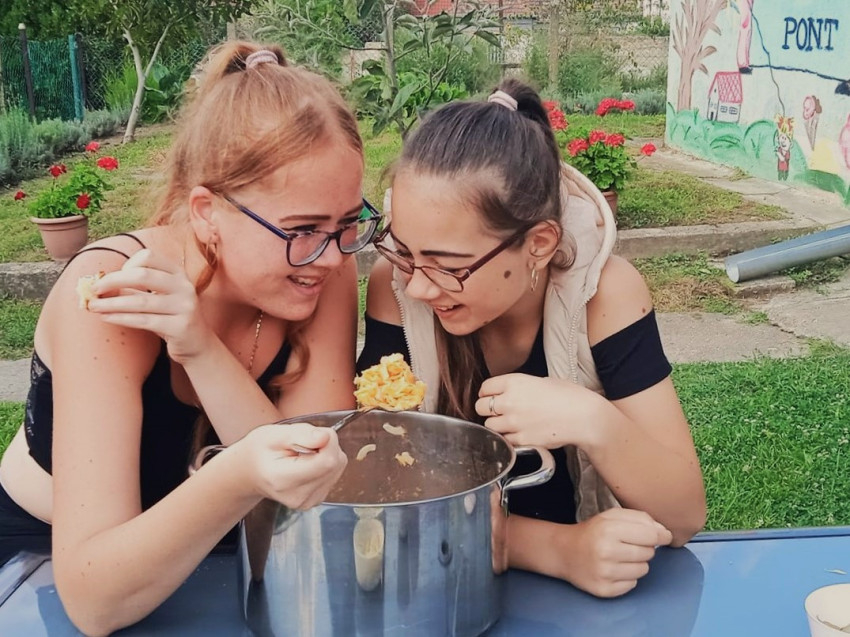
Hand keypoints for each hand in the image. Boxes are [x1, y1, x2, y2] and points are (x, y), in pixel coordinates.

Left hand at [86, 249, 212, 363]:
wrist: (197, 344)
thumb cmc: (171, 318)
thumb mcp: (157, 299)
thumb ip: (135, 290)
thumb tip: (100, 285)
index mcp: (178, 273)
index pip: (148, 257)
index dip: (127, 265)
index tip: (115, 279)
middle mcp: (184, 286)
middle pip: (142, 275)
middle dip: (112, 281)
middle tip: (94, 289)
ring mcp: (185, 306)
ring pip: (140, 301)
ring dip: (111, 303)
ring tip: (93, 306)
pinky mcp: (180, 326)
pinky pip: (144, 321)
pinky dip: (121, 318)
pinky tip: (106, 318)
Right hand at [239, 423, 347, 509]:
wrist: (251, 471)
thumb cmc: (260, 451)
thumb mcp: (273, 434)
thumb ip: (301, 434)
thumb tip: (326, 437)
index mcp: (284, 481)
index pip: (326, 462)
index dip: (327, 441)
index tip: (313, 434)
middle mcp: (298, 496)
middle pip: (335, 463)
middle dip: (326, 445)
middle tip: (304, 443)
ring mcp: (308, 501)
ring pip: (338, 467)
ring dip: (326, 453)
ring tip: (302, 453)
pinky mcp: (317, 499)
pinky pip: (335, 473)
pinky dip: (325, 463)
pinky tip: (306, 463)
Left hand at [475, 373, 597, 447]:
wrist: (584, 417)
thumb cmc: (568, 396)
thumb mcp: (542, 381)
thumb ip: (520, 387)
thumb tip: (509, 393)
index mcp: (514, 382)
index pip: (485, 388)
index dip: (487, 392)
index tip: (490, 396)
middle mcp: (509, 401)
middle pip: (480, 407)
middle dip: (486, 409)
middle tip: (497, 411)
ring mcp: (513, 422)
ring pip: (489, 426)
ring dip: (496, 425)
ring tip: (509, 423)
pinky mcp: (521, 439)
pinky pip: (504, 439)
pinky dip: (508, 438)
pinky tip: (520, 433)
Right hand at [562, 508, 672, 597]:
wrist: (564, 552)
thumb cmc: (592, 532)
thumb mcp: (611, 516)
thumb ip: (640, 518)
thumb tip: (664, 532)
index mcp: (609, 529)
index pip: (651, 535)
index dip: (660, 535)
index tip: (663, 536)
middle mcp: (607, 552)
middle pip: (649, 553)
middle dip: (644, 548)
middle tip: (628, 545)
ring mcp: (605, 573)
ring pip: (643, 570)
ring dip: (637, 563)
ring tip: (621, 557)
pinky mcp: (605, 590)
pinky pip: (633, 584)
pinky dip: (628, 577)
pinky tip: (614, 570)